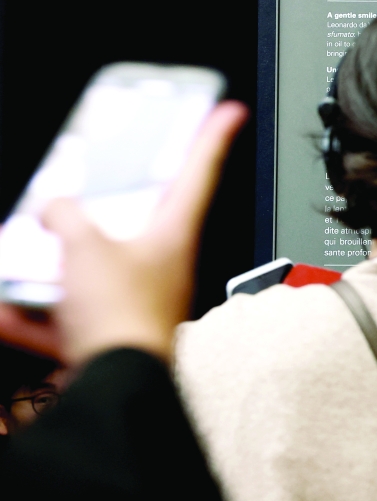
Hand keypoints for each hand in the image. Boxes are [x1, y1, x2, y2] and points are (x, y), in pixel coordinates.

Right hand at [0, 101, 247, 366]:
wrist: (113, 387)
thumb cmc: (122, 315)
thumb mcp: (83, 245)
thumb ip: (65, 216)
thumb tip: (54, 207)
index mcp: (173, 233)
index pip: (199, 172)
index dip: (211, 137)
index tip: (229, 113)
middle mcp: (161, 264)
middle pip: (136, 220)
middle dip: (100, 210)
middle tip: (85, 194)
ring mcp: (136, 299)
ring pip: (91, 269)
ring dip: (53, 266)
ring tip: (21, 254)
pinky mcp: (110, 331)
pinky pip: (66, 314)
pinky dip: (33, 313)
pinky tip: (6, 311)